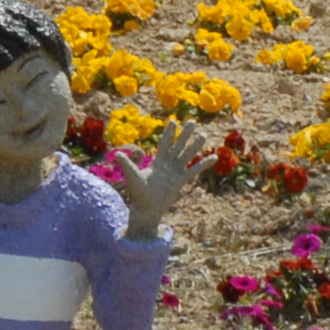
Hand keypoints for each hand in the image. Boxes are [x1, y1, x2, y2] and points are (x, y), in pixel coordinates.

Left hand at [117, 123, 207, 237]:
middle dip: (185, 134)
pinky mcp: (181, 181)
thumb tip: (116, 153)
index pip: (164, 143)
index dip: (169, 133)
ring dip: (195, 145)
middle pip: (178, 146)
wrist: (146, 209)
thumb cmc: (138, 193)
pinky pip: (194, 170)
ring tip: (203, 135)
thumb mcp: (132, 176)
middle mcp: (167, 164)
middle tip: (192, 121)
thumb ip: (126, 164)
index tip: (174, 121)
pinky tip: (213, 157)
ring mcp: (175, 172)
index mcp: (157, 161)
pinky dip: (203, 164)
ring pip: (187, 155)